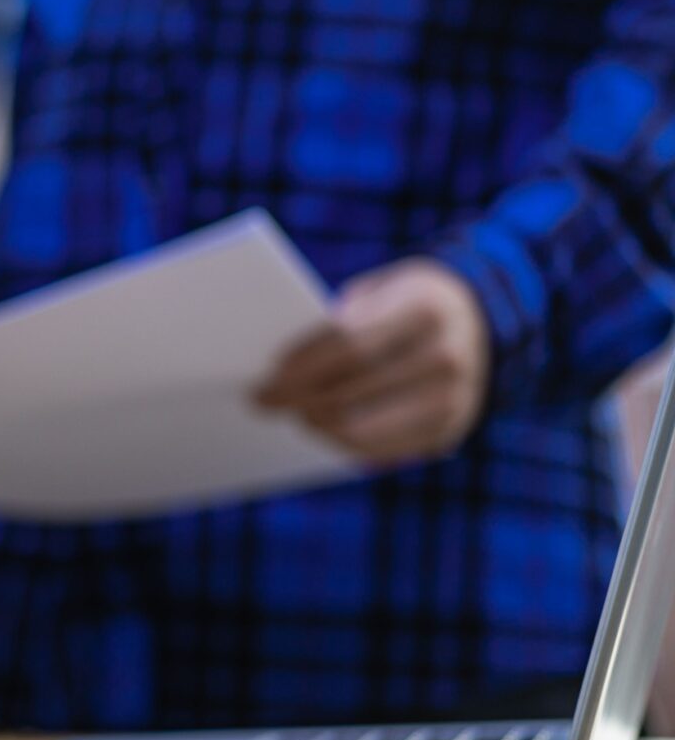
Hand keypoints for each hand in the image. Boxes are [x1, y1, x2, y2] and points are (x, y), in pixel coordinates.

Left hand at [255, 258, 490, 465]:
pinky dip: (342, 441)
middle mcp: (446, 356)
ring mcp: (453, 400)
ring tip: (292, 412)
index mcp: (425, 307)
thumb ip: (339, 321)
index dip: (300, 365)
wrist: (479, 318)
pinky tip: (322, 427)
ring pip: (360, 427)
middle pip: (349, 391)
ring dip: (315, 423)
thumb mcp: (380, 289)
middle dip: (296, 399)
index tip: (264, 377)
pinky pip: (380, 450)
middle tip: (261, 401)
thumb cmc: (405, 301)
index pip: (348, 344)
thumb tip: (281, 370)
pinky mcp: (448, 431)